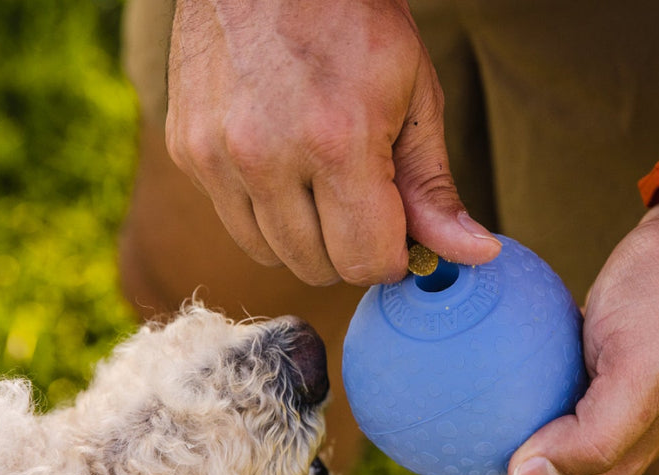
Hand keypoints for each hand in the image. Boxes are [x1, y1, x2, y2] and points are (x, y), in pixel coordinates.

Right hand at [165, 0, 500, 285]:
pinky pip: (232, 219)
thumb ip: (433, 186)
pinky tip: (280, 159)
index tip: (397, 230)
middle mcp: (266, 156)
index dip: (392, 255)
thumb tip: (472, 254)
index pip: (367, 261)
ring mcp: (216, 155)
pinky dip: (262, 208)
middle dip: (349, 247)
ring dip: (303, 236)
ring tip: (320, 179)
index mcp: (336, 141)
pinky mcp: (186, 151)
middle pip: (317, 266)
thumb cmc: (352, 21)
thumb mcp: (414, 95)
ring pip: (269, 253)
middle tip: (362, 198)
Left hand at [432, 193, 658, 474]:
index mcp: (611, 468)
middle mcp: (597, 452)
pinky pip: (524, 399)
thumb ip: (593, 436)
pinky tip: (462, 357)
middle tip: (427, 440)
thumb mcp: (639, 369)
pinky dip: (491, 391)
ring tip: (433, 405)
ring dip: (475, 440)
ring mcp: (588, 414)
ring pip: (519, 451)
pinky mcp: (579, 375)